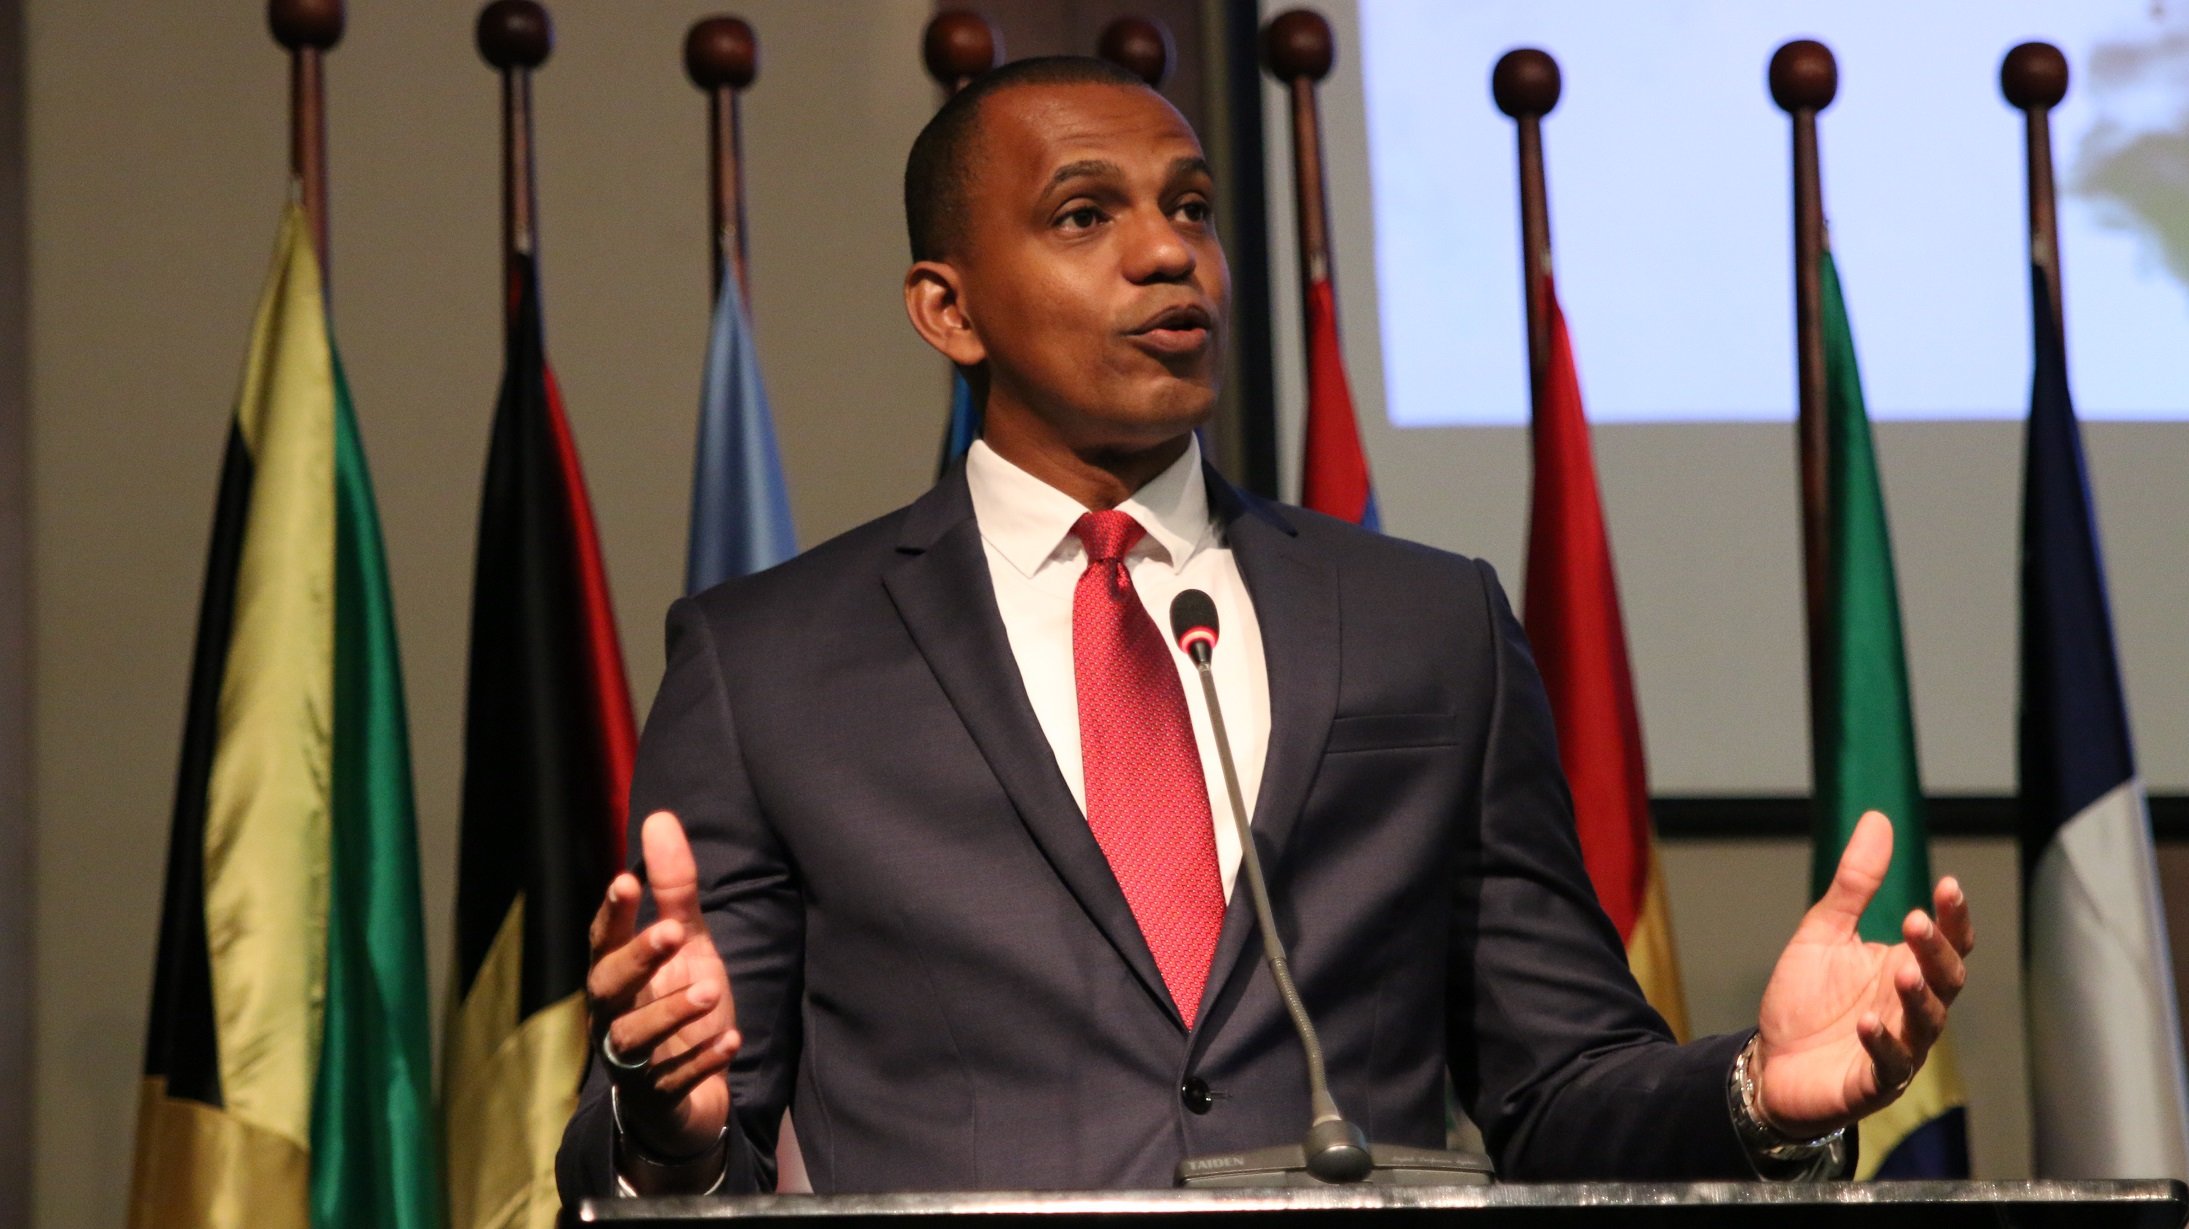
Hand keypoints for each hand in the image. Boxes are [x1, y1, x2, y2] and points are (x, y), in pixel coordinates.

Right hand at [587, 811, 740, 1163]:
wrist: (688, 1094)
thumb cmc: (678, 1003)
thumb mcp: (686, 944)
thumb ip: (673, 888)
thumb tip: (660, 817)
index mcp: (617, 974)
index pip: (603, 940)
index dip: (612, 914)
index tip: (626, 882)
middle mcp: (615, 1015)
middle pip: (608, 987)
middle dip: (637, 959)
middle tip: (673, 933)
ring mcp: (633, 1061)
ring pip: (635, 1039)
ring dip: (671, 1014)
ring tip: (710, 991)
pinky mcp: (658, 1097)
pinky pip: (673, 1082)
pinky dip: (701, 1062)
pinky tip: (730, 1042)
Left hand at [1751, 810, 1973, 1137]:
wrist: (1770, 1063)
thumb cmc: (1806, 1000)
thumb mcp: (1824, 932)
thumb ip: (1855, 883)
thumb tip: (1879, 818)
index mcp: (1906, 968)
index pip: (1946, 940)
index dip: (1953, 916)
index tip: (1948, 884)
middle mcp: (1912, 1008)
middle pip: (1945, 979)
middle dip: (1934, 951)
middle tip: (1915, 922)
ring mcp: (1899, 1047)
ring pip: (1925, 1022)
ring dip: (1916, 997)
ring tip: (1901, 972)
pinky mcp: (1872, 1081)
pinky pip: (1888, 1064)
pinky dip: (1881, 1044)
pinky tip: (1866, 1022)